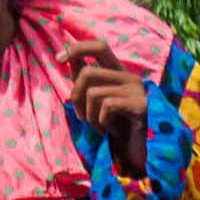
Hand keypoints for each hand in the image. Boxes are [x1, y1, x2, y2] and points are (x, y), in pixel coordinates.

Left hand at [62, 44, 150, 169]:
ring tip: (99, 127)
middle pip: (88, 72)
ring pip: (93, 93)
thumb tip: (68, 56)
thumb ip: (85, 80)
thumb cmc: (117, 128)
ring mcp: (136, 91)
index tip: (59, 58)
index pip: (99, 46)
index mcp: (120, 73)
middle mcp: (129, 78)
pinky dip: (102, 123)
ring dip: (89, 115)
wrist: (140, 153)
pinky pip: (106, 107)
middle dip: (76, 96)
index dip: (77, 49)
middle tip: (81, 116)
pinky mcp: (139, 105)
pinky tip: (112, 132)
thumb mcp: (97, 101)